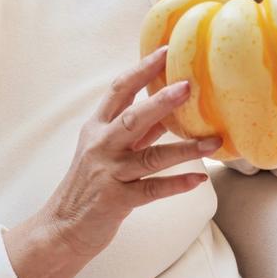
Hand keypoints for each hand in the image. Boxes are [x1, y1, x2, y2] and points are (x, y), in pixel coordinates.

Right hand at [37, 45, 222, 259]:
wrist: (62, 227)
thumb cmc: (90, 184)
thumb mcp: (106, 149)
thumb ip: (135, 129)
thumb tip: (169, 106)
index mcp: (98, 127)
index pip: (120, 90)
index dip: (142, 69)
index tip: (166, 50)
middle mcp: (102, 145)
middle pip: (133, 117)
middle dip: (162, 101)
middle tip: (189, 85)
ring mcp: (109, 173)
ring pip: (151, 156)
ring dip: (186, 149)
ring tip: (213, 142)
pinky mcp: (117, 200)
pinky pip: (153, 190)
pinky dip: (177, 184)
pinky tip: (200, 179)